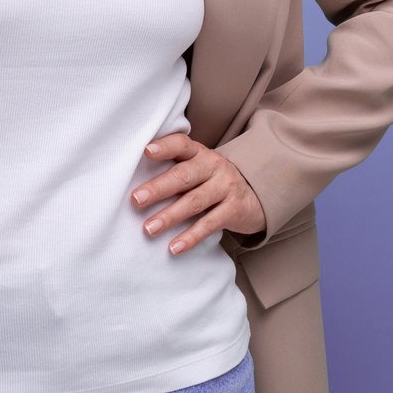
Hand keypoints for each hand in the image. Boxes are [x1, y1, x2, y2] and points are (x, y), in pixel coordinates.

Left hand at [131, 133, 266, 254]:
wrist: (257, 194)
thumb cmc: (212, 181)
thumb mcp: (198, 168)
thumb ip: (174, 170)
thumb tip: (135, 186)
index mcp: (199, 153)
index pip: (181, 145)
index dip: (165, 147)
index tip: (146, 151)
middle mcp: (213, 166)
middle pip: (183, 176)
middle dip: (158, 188)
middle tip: (136, 200)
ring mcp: (226, 187)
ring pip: (194, 202)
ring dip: (170, 216)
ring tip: (149, 229)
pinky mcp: (234, 210)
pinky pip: (209, 224)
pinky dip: (191, 237)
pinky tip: (174, 247)